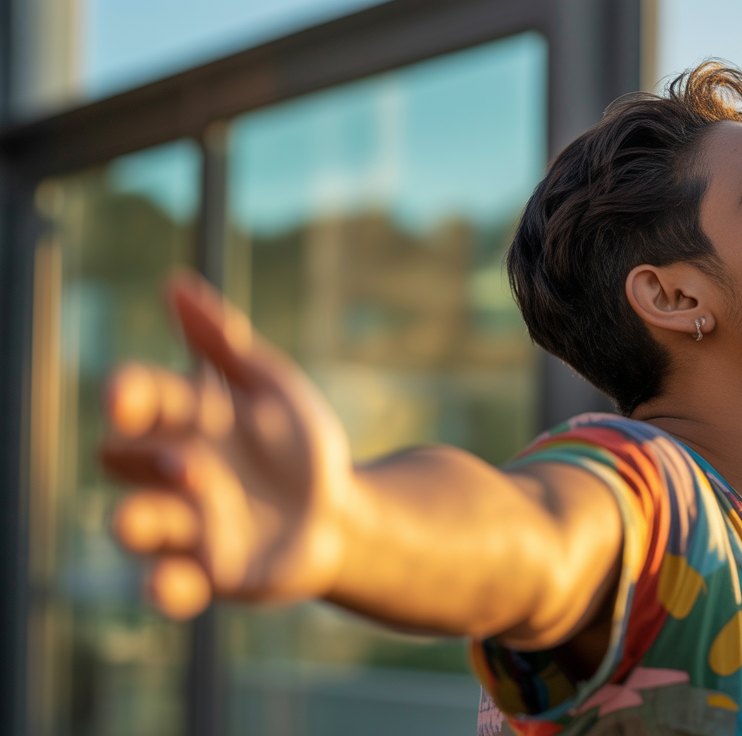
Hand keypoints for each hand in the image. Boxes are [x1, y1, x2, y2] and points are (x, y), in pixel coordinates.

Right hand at [101, 273, 357, 619]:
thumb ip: (223, 343)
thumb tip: (173, 283)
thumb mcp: (270, 388)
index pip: (140, 400)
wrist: (342, 511)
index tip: (126, 394)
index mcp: (182, 419)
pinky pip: (170, 585)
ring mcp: (183, 525)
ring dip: (138, 522)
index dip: (128, 395)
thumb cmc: (296, 442)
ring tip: (137, 523)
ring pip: (136, 525)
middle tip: (186, 460)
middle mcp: (169, 471)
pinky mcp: (204, 573)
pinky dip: (165, 589)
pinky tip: (169, 586)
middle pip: (126, 461)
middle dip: (145, 459)